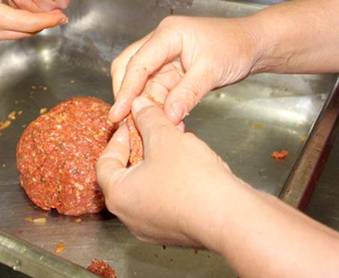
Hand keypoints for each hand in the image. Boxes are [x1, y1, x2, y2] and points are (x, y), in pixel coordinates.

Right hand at [0, 0, 66, 45]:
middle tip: (58, 16)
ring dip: (29, 25)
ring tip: (43, 15)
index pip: (31, 22)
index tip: (62, 16)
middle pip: (26, 32)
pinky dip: (14, 26)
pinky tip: (18, 14)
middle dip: (43, 24)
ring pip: (16, 35)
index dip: (49, 20)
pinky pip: (4, 34)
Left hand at [97, 96, 243, 247]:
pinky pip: (169, 201)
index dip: (119, 137)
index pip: (106, 162)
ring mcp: (154, 228)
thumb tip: (139, 105)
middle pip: (128, 174)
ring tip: (178, 142)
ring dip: (161, 162)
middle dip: (143, 147)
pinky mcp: (178, 232)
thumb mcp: (165, 138)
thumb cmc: (191, 179)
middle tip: (156, 129)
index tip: (132, 123)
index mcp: (118, 196)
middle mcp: (131, 217)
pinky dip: (175, 181)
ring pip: (150, 187)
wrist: (232, 219)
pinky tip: (193, 164)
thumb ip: (148, 119)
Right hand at [109, 16, 261, 123]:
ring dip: (140, 103)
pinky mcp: (170, 71)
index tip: (118, 112)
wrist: (252, 45)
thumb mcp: (212, 71)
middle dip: (124, 94)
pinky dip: (155, 105)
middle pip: (128, 67)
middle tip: (122, 120)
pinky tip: (160, 121)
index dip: (126, 89)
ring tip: (142, 125)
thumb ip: (188, 93)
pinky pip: (154, 89)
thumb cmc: (235, 47)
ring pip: (140, 82)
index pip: (138, 63)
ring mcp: (163, 57)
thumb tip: (169, 117)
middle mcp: (159, 43)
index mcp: (167, 34)